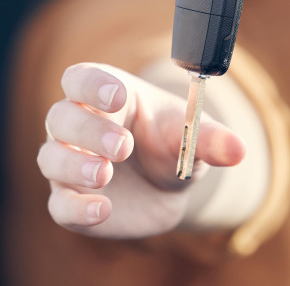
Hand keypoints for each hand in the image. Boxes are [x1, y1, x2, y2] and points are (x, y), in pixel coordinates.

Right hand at [39, 63, 245, 237]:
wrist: (169, 185)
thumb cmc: (173, 143)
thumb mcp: (194, 135)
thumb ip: (211, 139)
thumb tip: (238, 149)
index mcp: (102, 93)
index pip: (80, 78)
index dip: (92, 86)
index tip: (117, 97)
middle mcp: (76, 125)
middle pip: (62, 118)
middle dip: (88, 131)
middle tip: (122, 147)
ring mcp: (69, 164)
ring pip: (51, 159)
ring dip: (74, 165)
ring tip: (104, 174)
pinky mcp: (71, 201)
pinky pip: (60, 205)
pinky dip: (77, 208)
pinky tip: (103, 210)